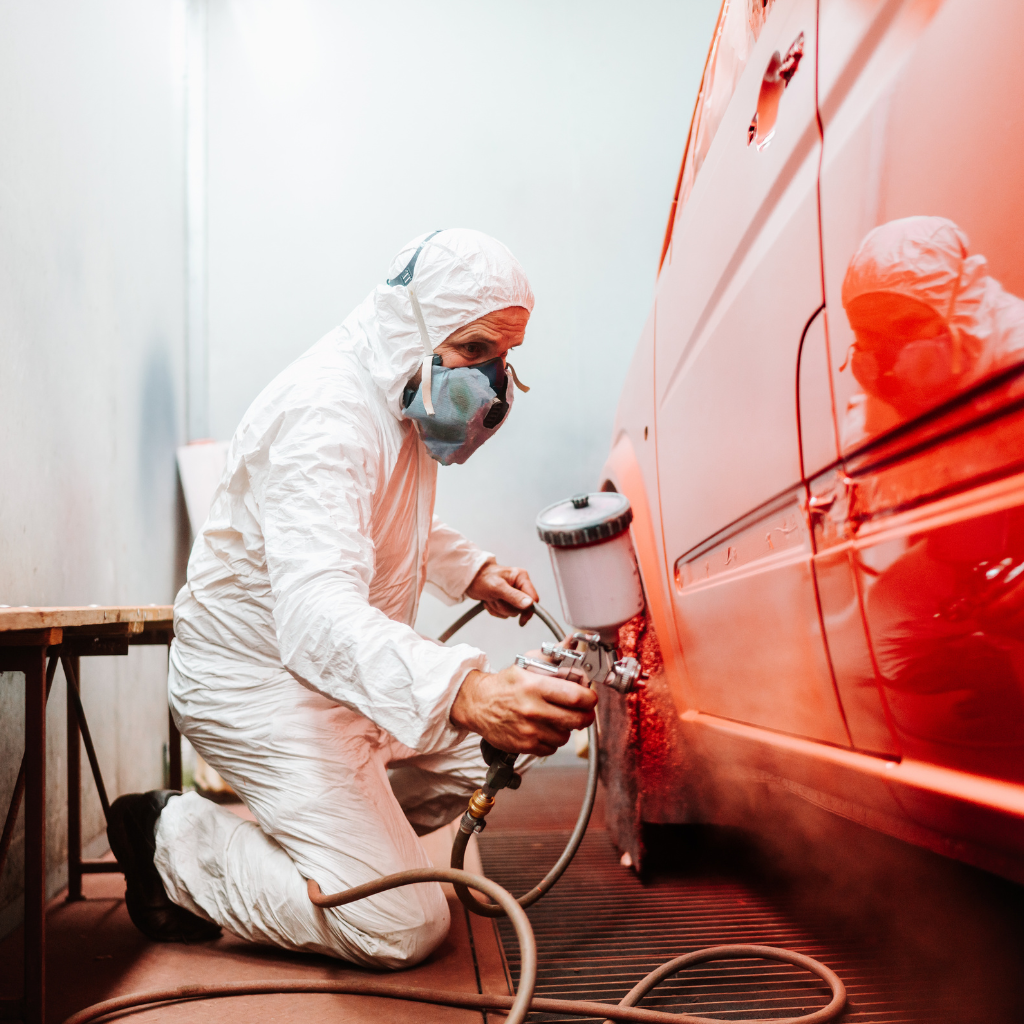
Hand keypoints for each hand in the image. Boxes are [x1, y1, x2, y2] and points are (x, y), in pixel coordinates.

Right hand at [450, 665, 596, 755]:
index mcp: (535, 686)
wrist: (478, 704)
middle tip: (583, 711)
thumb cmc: (504, 685)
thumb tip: (572, 641)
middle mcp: (532, 709)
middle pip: (577, 719)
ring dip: (566, 728)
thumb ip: (553, 656)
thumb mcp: (526, 664)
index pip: (575, 696)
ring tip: (557, 718)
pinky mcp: (524, 745)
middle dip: (586, 715)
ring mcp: (529, 730)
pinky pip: (552, 748)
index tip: (590, 697)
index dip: (589, 698)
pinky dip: (552, 740)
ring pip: (565, 736)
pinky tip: (544, 728)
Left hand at [466, 560, 538, 625]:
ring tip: (491, 597)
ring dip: (498, 608)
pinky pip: (503, 613)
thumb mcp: (498, 587)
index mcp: (521, 578)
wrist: (469, 578)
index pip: (533, 598)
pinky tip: (489, 600)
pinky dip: (494, 609)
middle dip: (505, 607)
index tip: (522, 620)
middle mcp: (519, 585)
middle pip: (520, 608)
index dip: (528, 611)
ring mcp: (512, 594)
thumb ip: (514, 596)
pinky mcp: (505, 600)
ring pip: (511, 612)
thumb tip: (529, 604)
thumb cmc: (482, 578)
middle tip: (495, 598)